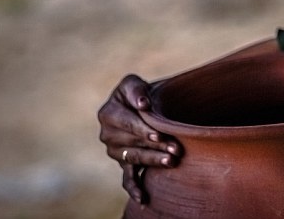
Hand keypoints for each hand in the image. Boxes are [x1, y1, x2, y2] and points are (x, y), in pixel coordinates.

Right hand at [97, 74, 180, 203]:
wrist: (139, 105)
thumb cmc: (137, 92)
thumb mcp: (132, 83)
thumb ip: (136, 90)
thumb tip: (143, 104)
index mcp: (108, 113)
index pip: (128, 124)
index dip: (144, 129)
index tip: (159, 134)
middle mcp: (107, 135)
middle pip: (134, 143)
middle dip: (155, 146)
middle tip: (176, 149)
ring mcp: (115, 151)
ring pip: (135, 158)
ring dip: (153, 161)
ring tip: (171, 161)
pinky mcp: (123, 163)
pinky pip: (127, 178)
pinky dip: (134, 188)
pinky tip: (143, 199)